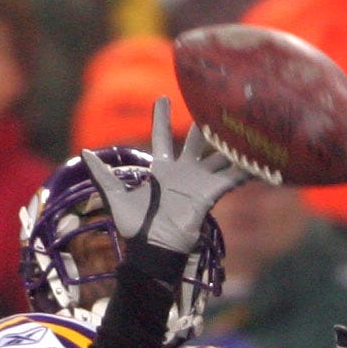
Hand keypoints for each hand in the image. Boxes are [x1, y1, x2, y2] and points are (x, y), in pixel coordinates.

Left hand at [81, 97, 243, 263]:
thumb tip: (84, 152)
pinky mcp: (211, 194)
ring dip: (231, 139)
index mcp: (161, 170)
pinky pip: (232, 176)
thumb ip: (103, 175)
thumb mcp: (116, 197)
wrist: (154, 250)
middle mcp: (183, 173)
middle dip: (204, 121)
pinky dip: (247, 166)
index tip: (162, 97)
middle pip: (197, 140)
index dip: (162, 118)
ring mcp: (199, 182)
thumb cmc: (136, 227)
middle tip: (212, 97)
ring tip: (245, 117)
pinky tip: (262, 153)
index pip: (162, 137)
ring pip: (219, 155)